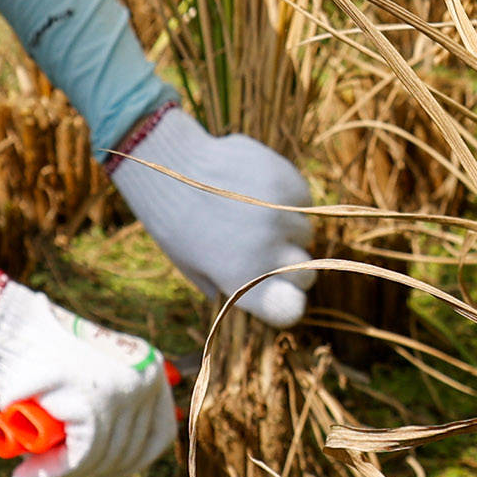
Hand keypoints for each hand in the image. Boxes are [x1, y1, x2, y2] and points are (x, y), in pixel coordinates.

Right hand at [0, 277, 177, 476]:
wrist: (8, 327)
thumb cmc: (39, 352)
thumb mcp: (88, 373)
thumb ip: (107, 403)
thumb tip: (111, 470)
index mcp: (151, 367)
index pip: (160, 432)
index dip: (133, 461)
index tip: (106, 473)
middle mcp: (146, 380)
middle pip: (132, 449)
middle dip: (94, 471)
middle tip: (57, 470)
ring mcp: (123, 393)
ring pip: (103, 456)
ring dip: (68, 472)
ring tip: (33, 468)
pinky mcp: (95, 406)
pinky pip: (80, 456)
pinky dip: (54, 469)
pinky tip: (30, 471)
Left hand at [108, 108, 316, 328]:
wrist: (170, 167)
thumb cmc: (175, 223)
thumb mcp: (194, 267)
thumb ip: (229, 287)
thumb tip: (257, 297)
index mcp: (242, 279)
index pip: (290, 308)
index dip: (289, 299)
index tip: (283, 289)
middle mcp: (267, 251)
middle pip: (306, 272)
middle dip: (291, 262)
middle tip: (268, 245)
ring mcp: (280, 215)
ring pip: (304, 231)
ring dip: (287, 226)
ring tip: (255, 211)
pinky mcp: (286, 182)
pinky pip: (302, 198)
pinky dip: (288, 196)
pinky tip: (259, 188)